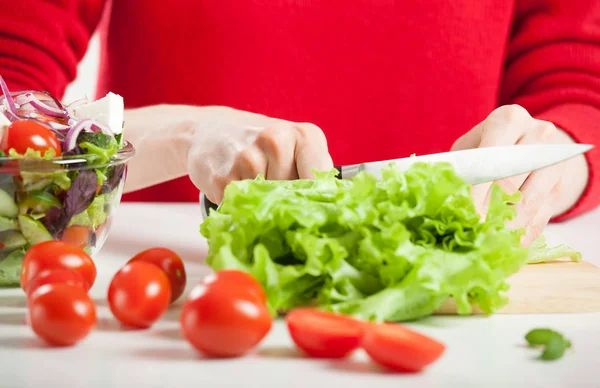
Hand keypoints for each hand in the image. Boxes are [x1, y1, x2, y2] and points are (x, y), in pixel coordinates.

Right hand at [186, 106, 332, 203]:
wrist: (210, 131)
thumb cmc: (262, 146)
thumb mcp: (296, 148)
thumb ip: (316, 173)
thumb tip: (330, 212)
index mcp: (304, 135)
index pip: (322, 183)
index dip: (316, 203)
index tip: (310, 212)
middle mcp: (276, 140)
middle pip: (295, 197)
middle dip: (288, 203)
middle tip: (275, 192)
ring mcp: (247, 158)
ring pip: (269, 205)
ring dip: (263, 205)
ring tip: (253, 185)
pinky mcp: (222, 178)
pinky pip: (243, 209)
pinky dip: (242, 207)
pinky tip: (237, 188)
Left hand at [451, 105, 588, 245]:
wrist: (528, 140)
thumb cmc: (487, 145)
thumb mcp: (470, 146)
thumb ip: (459, 165)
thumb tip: (443, 194)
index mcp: (509, 120)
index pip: (494, 158)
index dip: (479, 189)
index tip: (467, 212)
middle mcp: (538, 136)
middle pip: (513, 181)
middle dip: (490, 210)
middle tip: (472, 229)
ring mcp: (553, 162)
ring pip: (530, 202)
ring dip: (506, 225)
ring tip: (486, 239)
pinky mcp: (559, 188)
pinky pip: (542, 216)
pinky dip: (522, 234)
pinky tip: (507, 243)